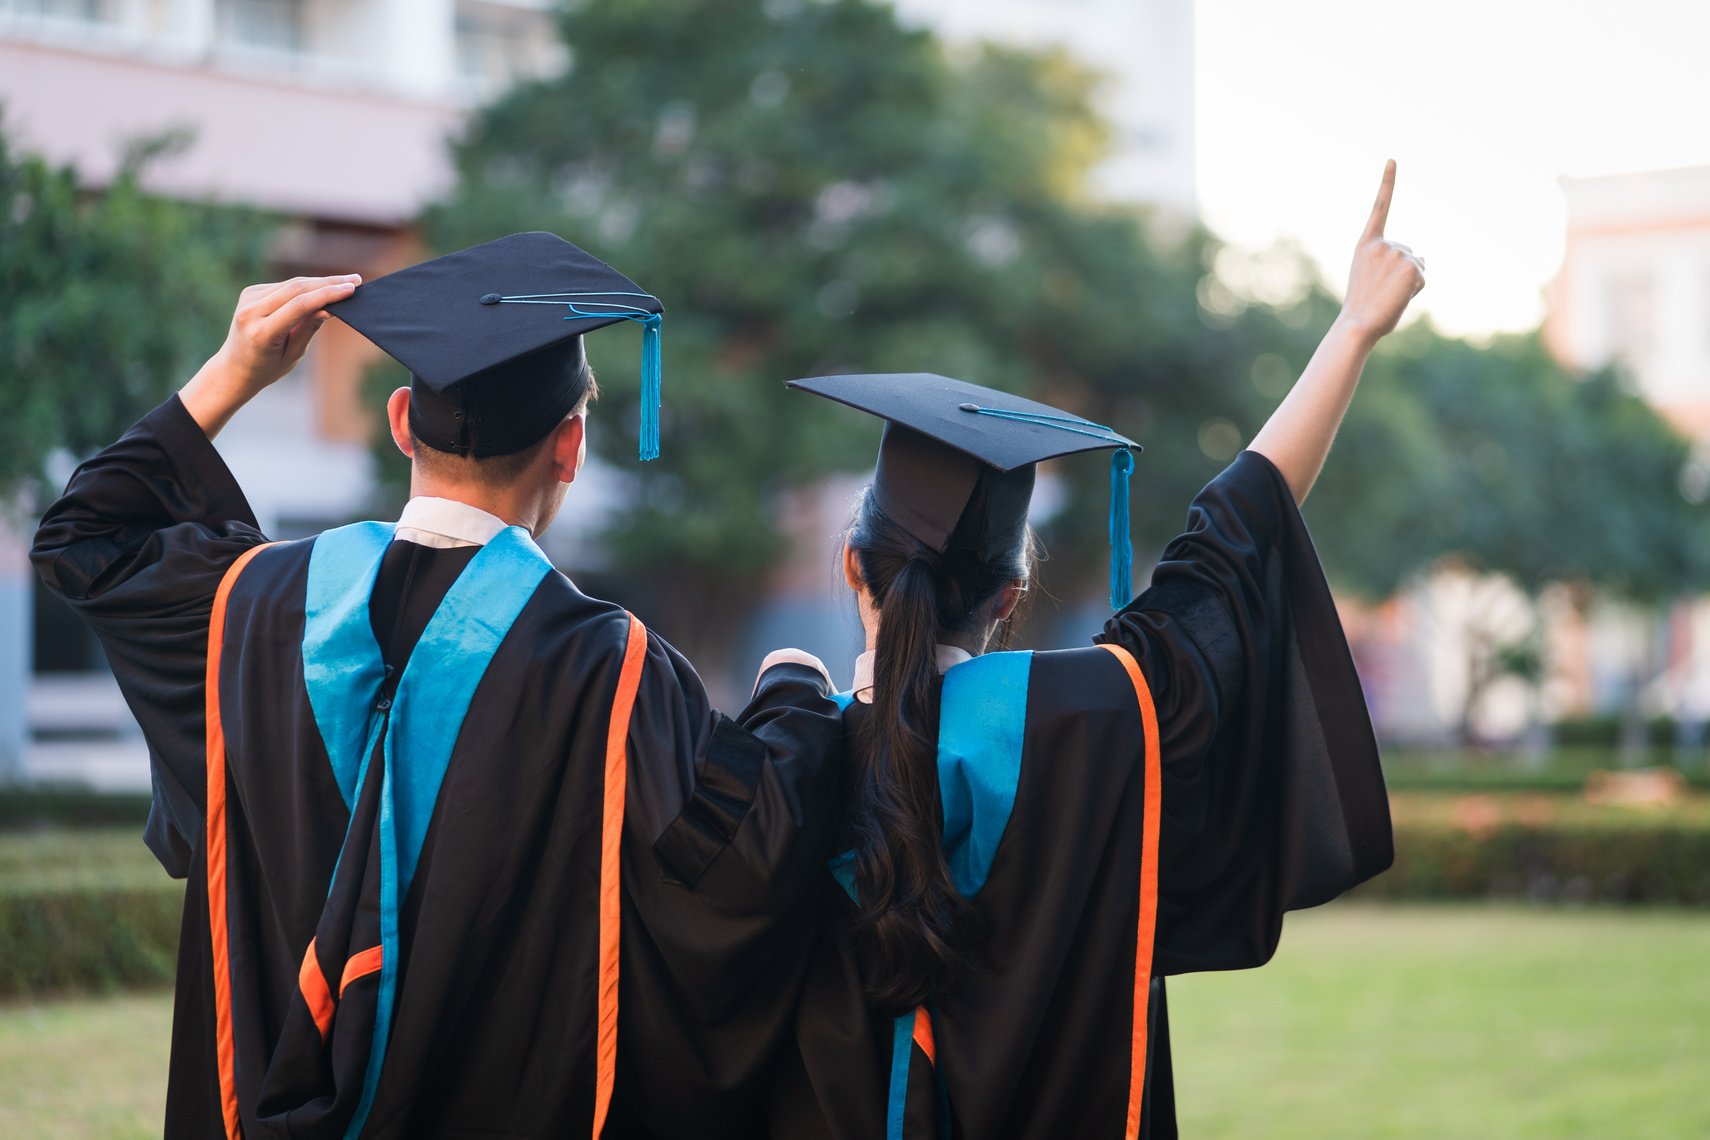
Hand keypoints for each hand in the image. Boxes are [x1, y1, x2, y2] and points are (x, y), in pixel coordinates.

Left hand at [181, 274, 359, 436]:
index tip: (351, 289)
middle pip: (296, 289)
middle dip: (328, 283)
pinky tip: (323, 288)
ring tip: (345, 282)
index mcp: (261, 332)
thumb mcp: (294, 354)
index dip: (327, 294)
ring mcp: (247, 299)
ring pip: (291, 284)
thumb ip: (309, 328)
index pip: (299, 305)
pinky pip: (283, 286)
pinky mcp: (250, 292)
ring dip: (319, 282)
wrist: (234, 368)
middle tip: (355, 280)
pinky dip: (304, 287)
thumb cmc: (268, 367)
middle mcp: (250, 312)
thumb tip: (330, 307)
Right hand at [1338, 161, 1424, 344]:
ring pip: (1418, 265)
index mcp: (1366, 244)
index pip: (1380, 208)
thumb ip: (1392, 263)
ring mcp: (1397, 253)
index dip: (1388, 182)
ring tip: (1388, 296)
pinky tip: (1398, 297)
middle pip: (1409, 253)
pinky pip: (1423, 277)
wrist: (1357, 324)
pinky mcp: (1411, 266)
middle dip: (1404, 272)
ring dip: (1409, 282)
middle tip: (1383, 291)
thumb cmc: (1362, 308)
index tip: (1393, 159)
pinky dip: (1415, 290)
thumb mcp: (1373, 279)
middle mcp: (1382, 244)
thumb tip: (1421, 259)